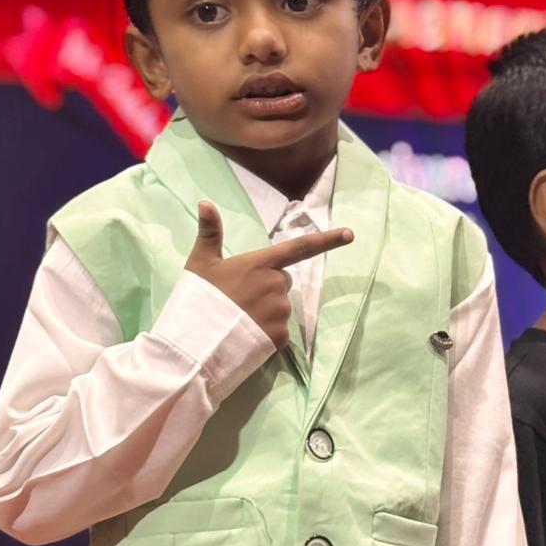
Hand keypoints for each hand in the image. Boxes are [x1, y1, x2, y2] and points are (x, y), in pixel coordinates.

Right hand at [185, 201, 352, 348]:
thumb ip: (210, 233)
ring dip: (266, 311)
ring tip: (238, 318)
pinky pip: (278, 331)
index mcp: (261, 264)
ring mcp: (280, 312)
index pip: (300, 248)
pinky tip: (245, 335)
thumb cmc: (198, 298)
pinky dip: (265, 333)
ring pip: (280, 307)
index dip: (327, 240)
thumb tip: (205, 203)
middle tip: (239, 297)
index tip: (350, 235)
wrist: (195, 342)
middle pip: (282, 281)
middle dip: (268, 286)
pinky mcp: (280, 337)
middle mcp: (276, 285)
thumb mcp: (201, 262)